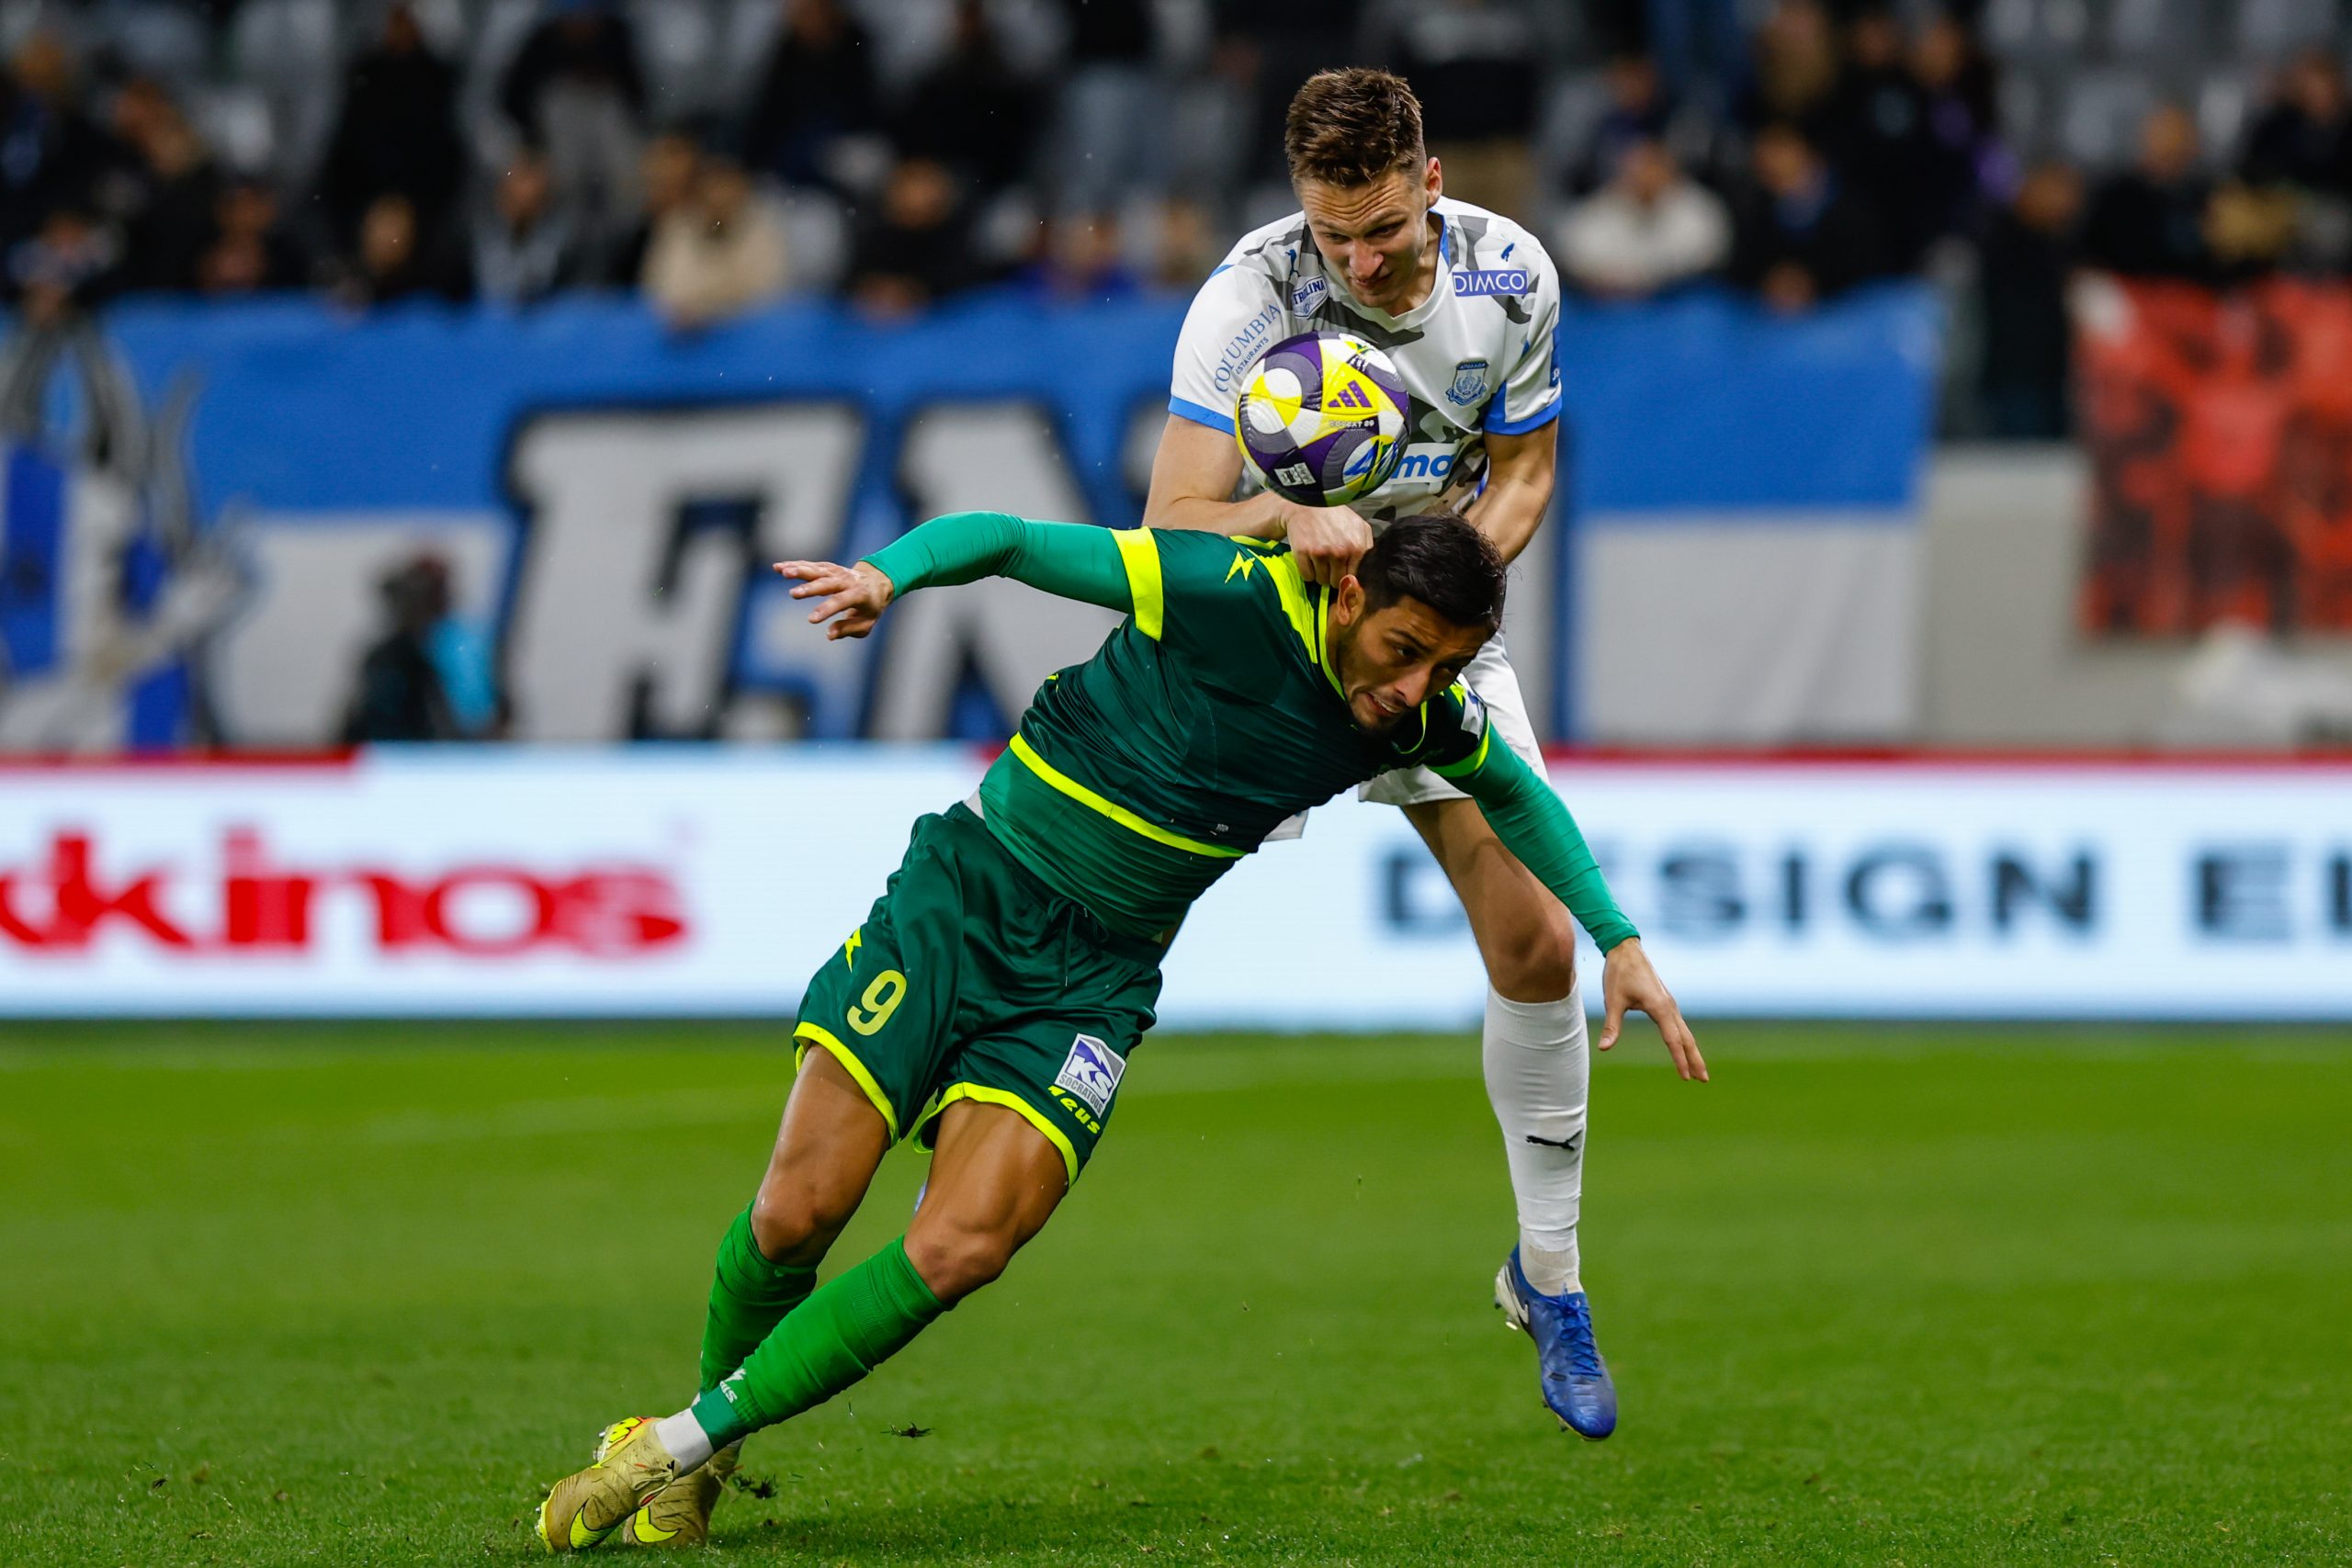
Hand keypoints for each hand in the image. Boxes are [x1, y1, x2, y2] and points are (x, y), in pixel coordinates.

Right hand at [775, 559, 895, 638]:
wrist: (878, 582)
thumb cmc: (870, 607)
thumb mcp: (866, 623)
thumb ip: (848, 629)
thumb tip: (829, 635)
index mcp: (859, 594)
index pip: (841, 601)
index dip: (826, 610)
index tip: (810, 619)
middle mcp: (846, 580)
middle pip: (827, 583)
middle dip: (810, 589)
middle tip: (793, 594)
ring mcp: (836, 572)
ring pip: (816, 570)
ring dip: (799, 570)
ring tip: (782, 571)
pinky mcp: (827, 568)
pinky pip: (809, 566)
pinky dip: (794, 565)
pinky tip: (778, 567)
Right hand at [1277, 502, 1372, 586]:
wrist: (1309, 502)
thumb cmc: (1336, 515)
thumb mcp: (1360, 527)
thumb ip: (1366, 548)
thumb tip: (1365, 572)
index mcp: (1356, 548)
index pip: (1354, 578)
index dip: (1348, 576)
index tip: (1343, 571)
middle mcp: (1339, 552)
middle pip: (1337, 581)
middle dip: (1333, 576)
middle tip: (1329, 563)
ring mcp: (1320, 553)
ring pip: (1321, 580)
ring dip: (1320, 574)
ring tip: (1319, 559)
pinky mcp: (1303, 553)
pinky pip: (1307, 576)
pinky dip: (1308, 571)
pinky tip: (1310, 559)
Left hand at [1598, 937, 1705, 1081]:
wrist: (1625, 949)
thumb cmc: (1619, 973)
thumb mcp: (1613, 1000)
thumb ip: (1612, 1026)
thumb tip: (1604, 1049)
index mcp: (1660, 1007)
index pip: (1672, 1040)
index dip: (1679, 1060)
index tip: (1685, 1078)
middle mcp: (1670, 1006)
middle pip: (1686, 1038)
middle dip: (1695, 1060)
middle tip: (1704, 1080)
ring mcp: (1670, 1004)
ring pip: (1685, 1032)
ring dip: (1692, 1051)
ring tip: (1698, 1070)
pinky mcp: (1665, 1001)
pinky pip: (1679, 1025)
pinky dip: (1684, 1040)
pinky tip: (1683, 1047)